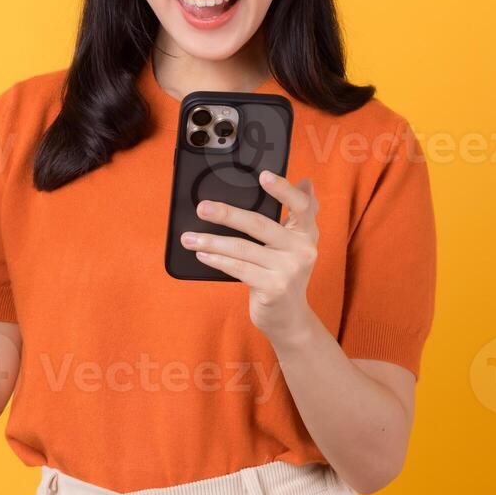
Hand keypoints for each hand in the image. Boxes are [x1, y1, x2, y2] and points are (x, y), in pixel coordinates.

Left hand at [181, 170, 320, 341]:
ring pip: (242, 248)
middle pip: (259, 224)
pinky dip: (217, 260)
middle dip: (227, 214)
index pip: (302, 205)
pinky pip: (238, 268)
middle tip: (202, 207)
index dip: (283, 189)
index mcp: (307, 232)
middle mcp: (302, 249)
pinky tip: (202, 253)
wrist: (289, 318)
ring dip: (211, 241)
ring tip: (188, 237)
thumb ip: (298, 216)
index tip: (263, 176)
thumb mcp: (294, 244)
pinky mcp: (273, 288)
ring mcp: (289, 270)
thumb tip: (307, 181)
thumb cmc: (284, 273)